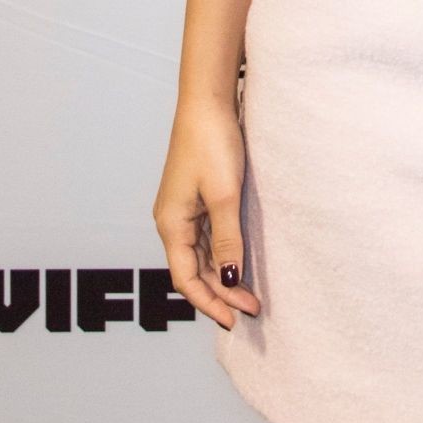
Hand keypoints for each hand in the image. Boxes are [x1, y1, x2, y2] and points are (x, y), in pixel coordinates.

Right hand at [152, 98, 262, 330]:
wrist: (208, 102)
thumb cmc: (211, 144)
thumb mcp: (224, 196)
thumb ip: (226, 240)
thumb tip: (227, 279)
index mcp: (171, 224)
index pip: (187, 279)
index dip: (210, 303)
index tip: (236, 319)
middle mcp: (171, 220)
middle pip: (193, 270)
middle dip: (219, 293)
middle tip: (252, 308)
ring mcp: (182, 209)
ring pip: (199, 255)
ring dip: (221, 275)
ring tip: (249, 292)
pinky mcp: (195, 196)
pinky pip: (205, 236)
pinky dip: (221, 253)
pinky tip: (238, 261)